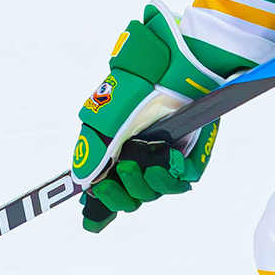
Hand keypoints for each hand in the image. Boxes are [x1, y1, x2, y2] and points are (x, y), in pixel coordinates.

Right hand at [73, 3, 226, 235]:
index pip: (111, 189)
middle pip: (132, 197)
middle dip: (121, 195)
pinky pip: (181, 182)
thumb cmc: (133, 92)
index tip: (95, 203)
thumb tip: (84, 182)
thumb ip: (91, 153)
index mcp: (118, 153)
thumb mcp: (103, 123)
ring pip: (154, 192)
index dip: (105, 200)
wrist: (168, 72)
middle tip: (117, 178)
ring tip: (137, 166)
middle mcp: (142, 159)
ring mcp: (166, 160)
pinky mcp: (190, 157)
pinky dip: (170, 178)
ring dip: (143, 187)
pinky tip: (166, 160)